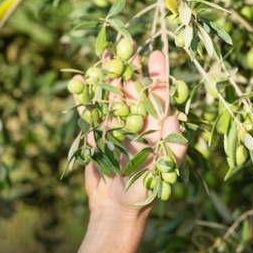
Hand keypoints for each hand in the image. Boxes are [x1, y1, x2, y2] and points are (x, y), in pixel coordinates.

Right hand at [74, 50, 187, 213]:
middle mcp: (135, 123)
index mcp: (155, 126)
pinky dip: (84, 98)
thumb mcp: (165, 168)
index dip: (157, 73)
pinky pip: (90, 114)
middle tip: (123, 44)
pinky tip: (79, 81)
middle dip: (128, 67)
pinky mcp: (96, 136)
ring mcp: (114, 128)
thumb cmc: (145, 190)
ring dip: (105, 77)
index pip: (157, 94)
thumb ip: (173, 143)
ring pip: (109, 97)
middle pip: (131, 89)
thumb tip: (173, 114)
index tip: (155, 53)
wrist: (115, 207)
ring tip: (102, 56)